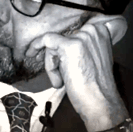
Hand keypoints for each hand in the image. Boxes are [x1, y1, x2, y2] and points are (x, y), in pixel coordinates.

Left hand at [25, 14, 128, 131]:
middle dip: (56, 58)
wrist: (99, 100)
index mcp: (100, 33)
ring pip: (53, 44)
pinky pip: (46, 41)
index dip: (61, 45)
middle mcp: (92, 31)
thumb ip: (81, 47)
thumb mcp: (91, 58)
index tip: (54, 54)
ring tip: (61, 81)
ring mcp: (81, 37)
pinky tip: (32, 55)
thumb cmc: (94, 85)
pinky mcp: (70, 45)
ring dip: (52, 64)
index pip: (72, 32)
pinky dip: (37, 48)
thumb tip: (59, 45)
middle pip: (62, 38)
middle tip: (61, 76)